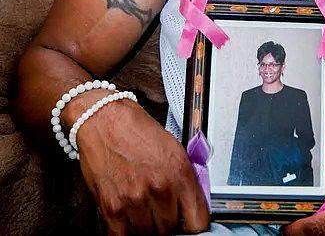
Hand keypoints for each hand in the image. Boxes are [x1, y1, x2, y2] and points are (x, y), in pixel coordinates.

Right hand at [75, 98, 208, 234]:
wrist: (106, 120)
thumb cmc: (137, 130)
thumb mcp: (173, 148)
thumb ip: (184, 178)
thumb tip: (190, 203)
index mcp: (179, 172)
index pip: (197, 220)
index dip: (193, 224)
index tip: (188, 223)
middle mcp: (160, 187)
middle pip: (169, 228)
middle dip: (165, 219)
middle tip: (159, 207)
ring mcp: (135, 200)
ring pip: (147, 234)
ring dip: (145, 224)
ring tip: (141, 206)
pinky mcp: (112, 207)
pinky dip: (125, 230)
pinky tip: (127, 216)